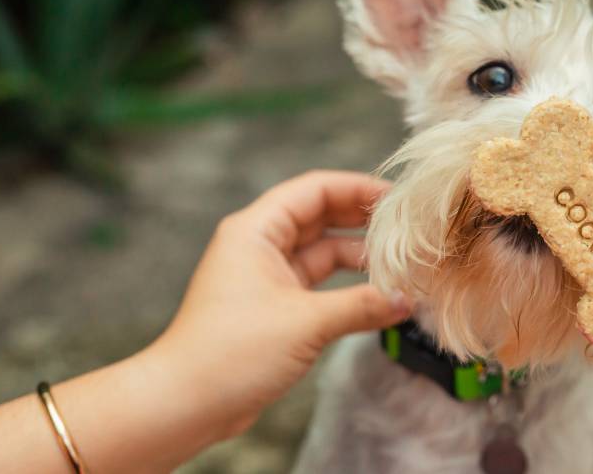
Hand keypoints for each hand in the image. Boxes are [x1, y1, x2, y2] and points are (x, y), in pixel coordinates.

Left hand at [146, 170, 410, 436]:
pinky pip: (318, 283)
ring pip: (322, 252)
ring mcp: (266, 277)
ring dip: (358, 256)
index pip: (314, 189)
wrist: (185, 404)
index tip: (397, 199)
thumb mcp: (306, 323)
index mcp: (256, 231)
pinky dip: (347, 286)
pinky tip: (378, 294)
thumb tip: (406, 299)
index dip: (357, 188)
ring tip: (400, 262)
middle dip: (362, 220)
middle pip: (320, 216)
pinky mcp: (273, 307)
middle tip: (407, 228)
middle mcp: (259, 246)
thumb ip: (362, 306)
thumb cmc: (231, 353)